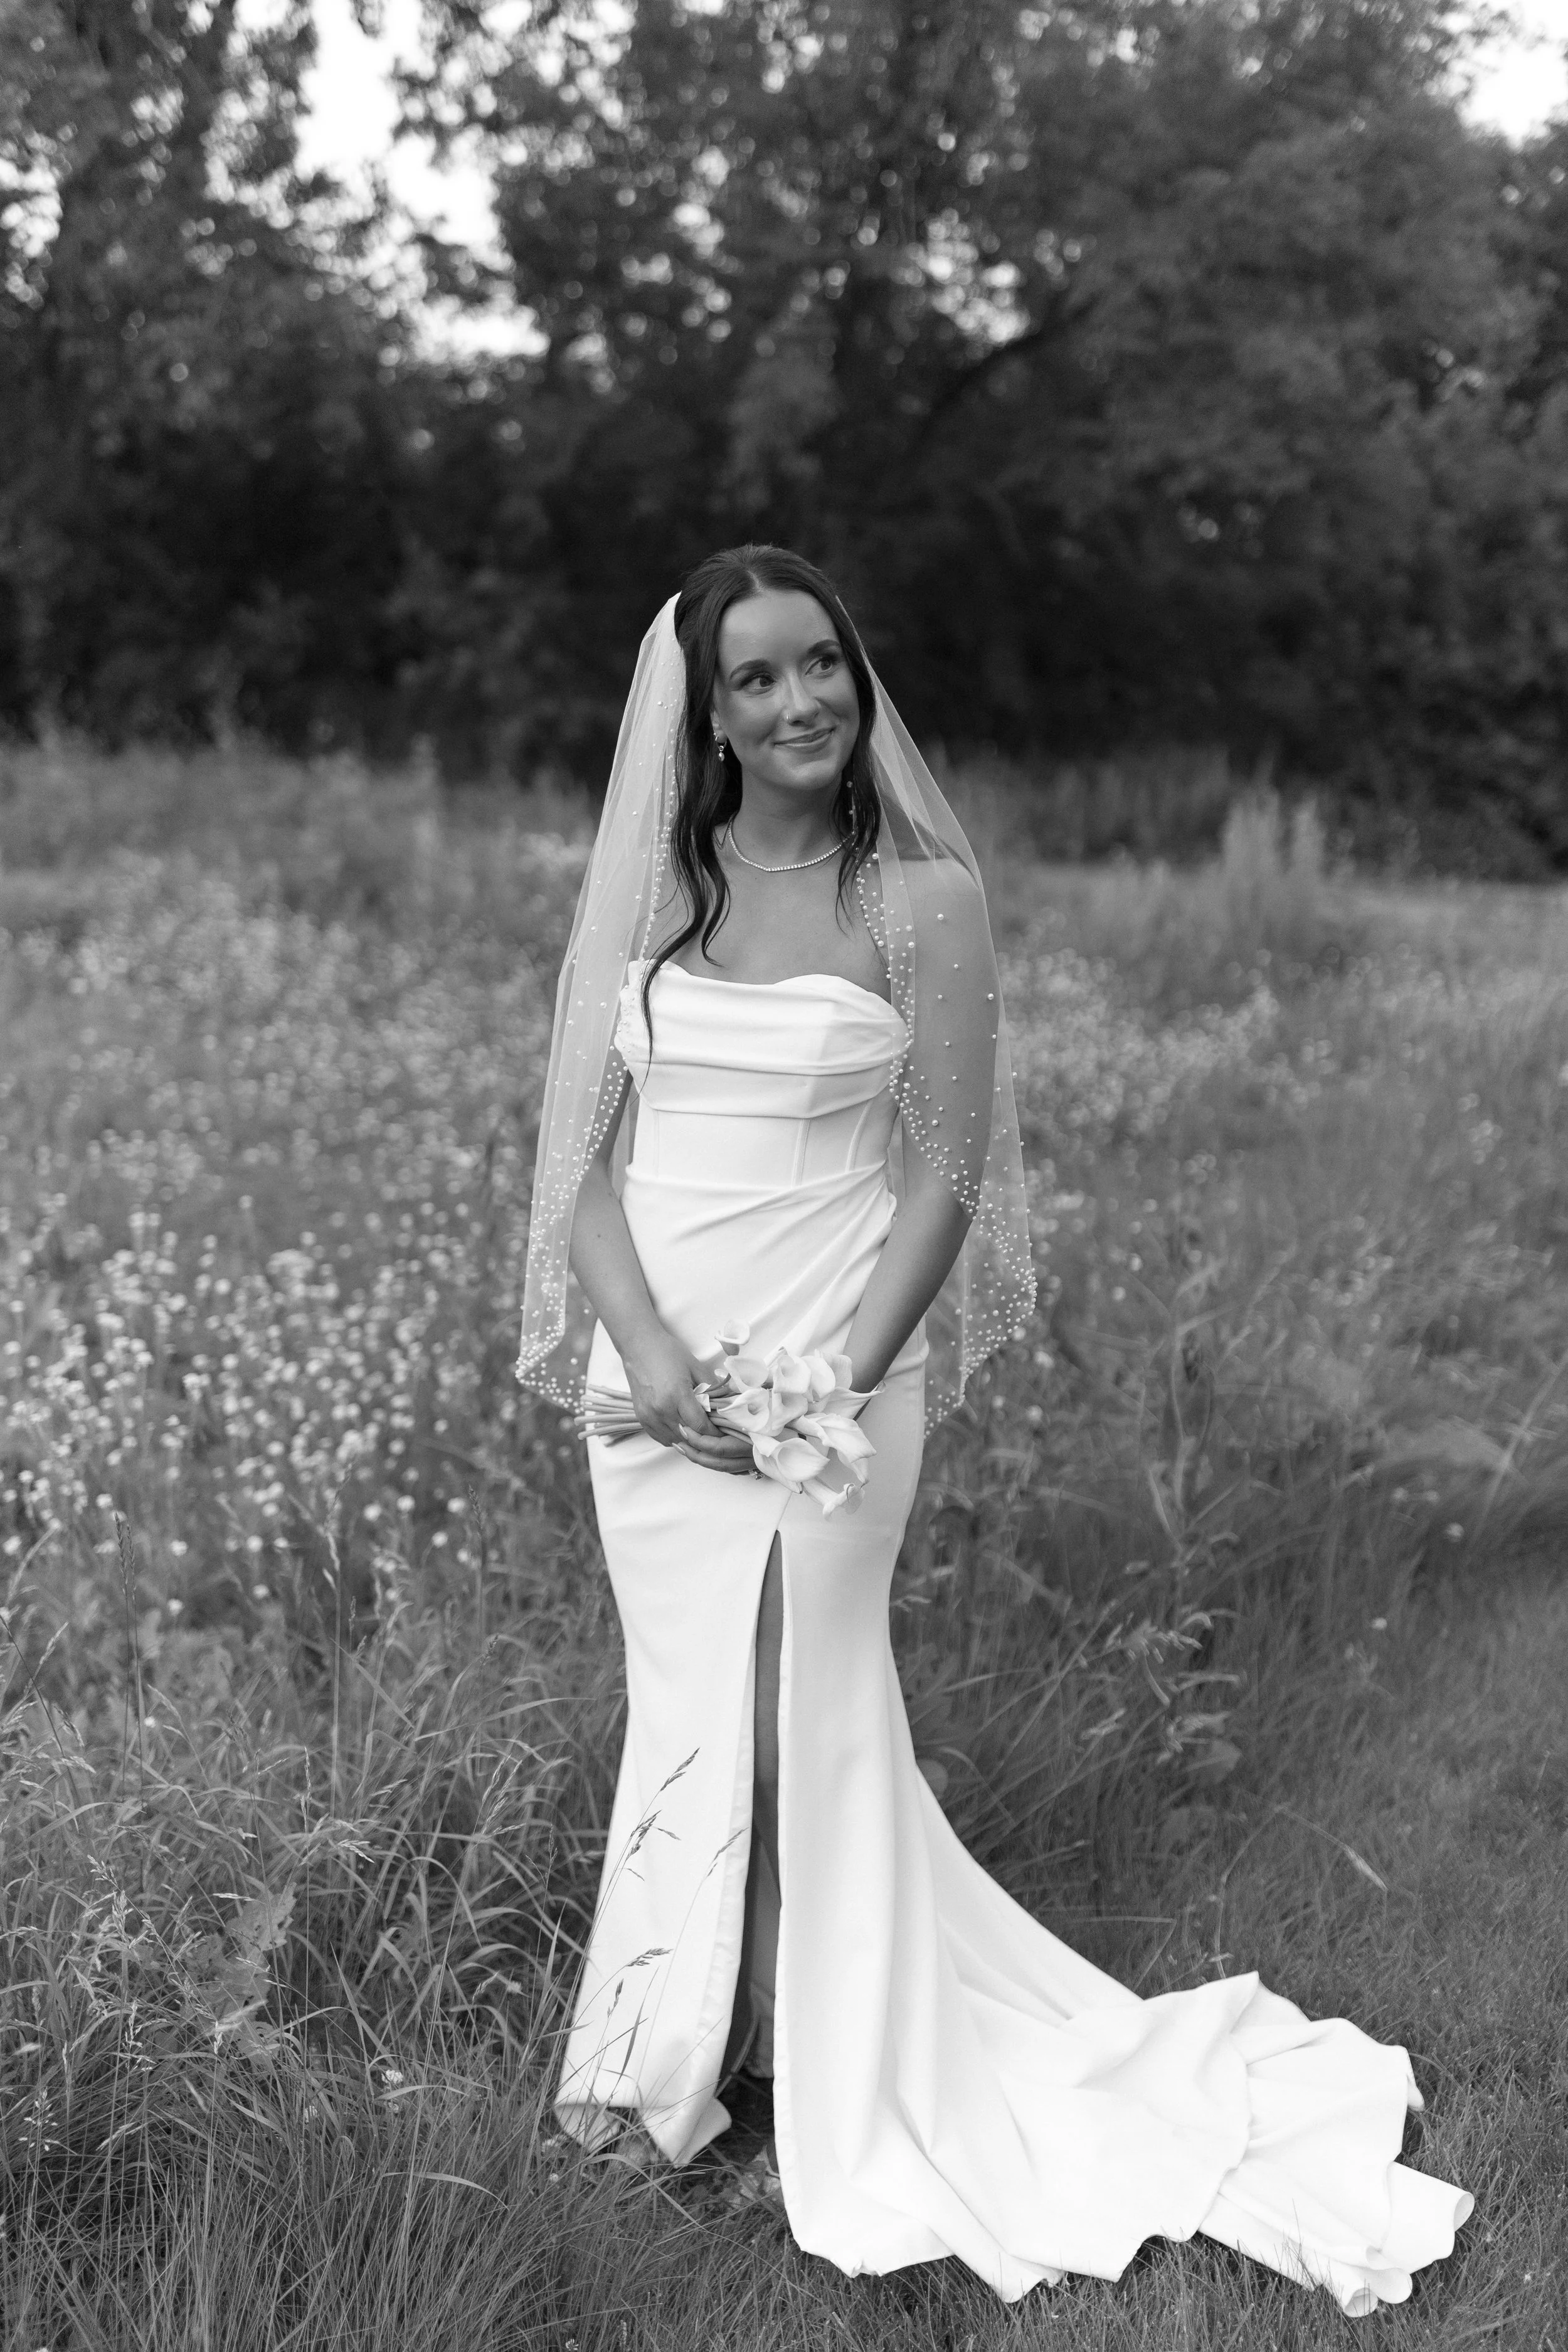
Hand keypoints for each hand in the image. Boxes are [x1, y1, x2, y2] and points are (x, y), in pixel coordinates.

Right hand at [620, 1329, 757, 1475]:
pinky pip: (661, 1438)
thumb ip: (712, 1388)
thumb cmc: (668, 1352)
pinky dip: (674, 1438)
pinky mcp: (641, 1418)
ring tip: (701, 1432)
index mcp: (677, 1396)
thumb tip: (727, 1405)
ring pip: (675, 1441)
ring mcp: (649, 1416)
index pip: (701, 1426)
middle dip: (704, 1437)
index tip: (724, 1430)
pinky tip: (683, 1429)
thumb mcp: (696, 1367)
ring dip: (689, 1439)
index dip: (715, 1432)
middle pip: (688, 1437)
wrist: (638, 1346)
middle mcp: (661, 1410)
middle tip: (716, 1433)